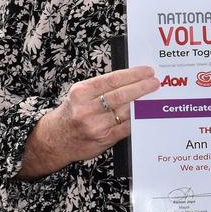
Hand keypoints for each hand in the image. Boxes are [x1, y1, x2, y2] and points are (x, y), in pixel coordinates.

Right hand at [18, 65, 158, 179]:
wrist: (55, 140)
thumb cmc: (72, 112)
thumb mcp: (80, 94)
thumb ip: (102, 86)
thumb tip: (132, 78)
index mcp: (81, 92)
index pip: (112, 80)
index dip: (133, 74)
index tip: (147, 71)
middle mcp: (86, 109)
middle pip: (121, 95)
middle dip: (142, 87)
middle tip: (155, 82)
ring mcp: (95, 126)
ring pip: (126, 111)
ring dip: (143, 103)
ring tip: (154, 96)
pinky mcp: (103, 140)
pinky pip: (126, 128)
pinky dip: (138, 120)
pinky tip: (146, 113)